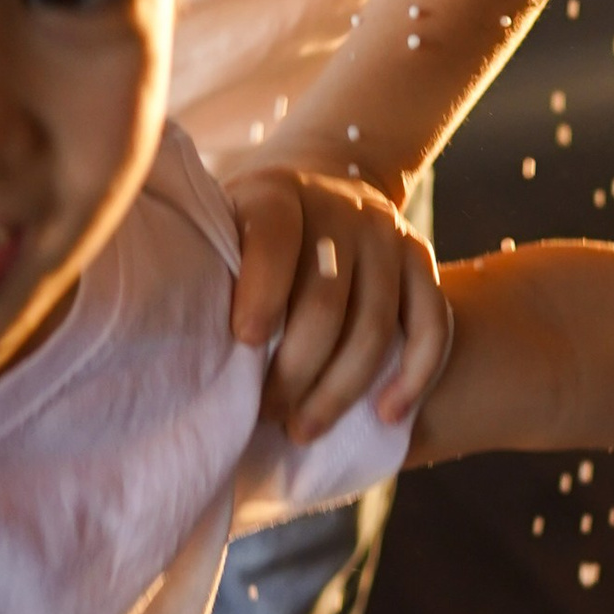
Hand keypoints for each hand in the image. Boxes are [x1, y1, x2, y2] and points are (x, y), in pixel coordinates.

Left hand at [225, 165, 450, 444]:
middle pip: (326, 299)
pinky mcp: (420, 257)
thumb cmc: (251, 230)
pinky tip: (388, 415)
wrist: (322, 184)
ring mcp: (386, 232)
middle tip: (266, 413)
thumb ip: (212, 269)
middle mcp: (340, 207)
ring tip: (304, 429)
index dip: (259, 290)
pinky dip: (414, 375)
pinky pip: (432, 323)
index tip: (243, 342)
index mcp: (279, 193)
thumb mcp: (224, 226)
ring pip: (376, 323)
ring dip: (340, 389)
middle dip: (294, 368)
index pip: (273, 237)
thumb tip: (180, 348)